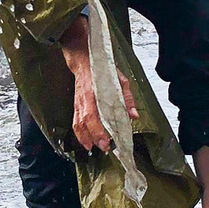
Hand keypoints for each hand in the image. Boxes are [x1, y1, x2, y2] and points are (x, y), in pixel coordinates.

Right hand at [59, 14, 137, 152]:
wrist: (84, 59)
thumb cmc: (103, 69)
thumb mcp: (120, 80)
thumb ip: (127, 98)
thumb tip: (133, 115)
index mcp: (94, 93)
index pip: (93, 115)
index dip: (98, 130)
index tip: (107, 140)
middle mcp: (84, 100)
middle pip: (85, 123)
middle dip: (94, 137)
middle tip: (105, 147)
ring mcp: (78, 103)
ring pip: (77, 124)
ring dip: (84, 138)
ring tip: (93, 148)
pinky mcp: (76, 105)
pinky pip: (75, 122)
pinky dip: (79, 134)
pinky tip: (86, 142)